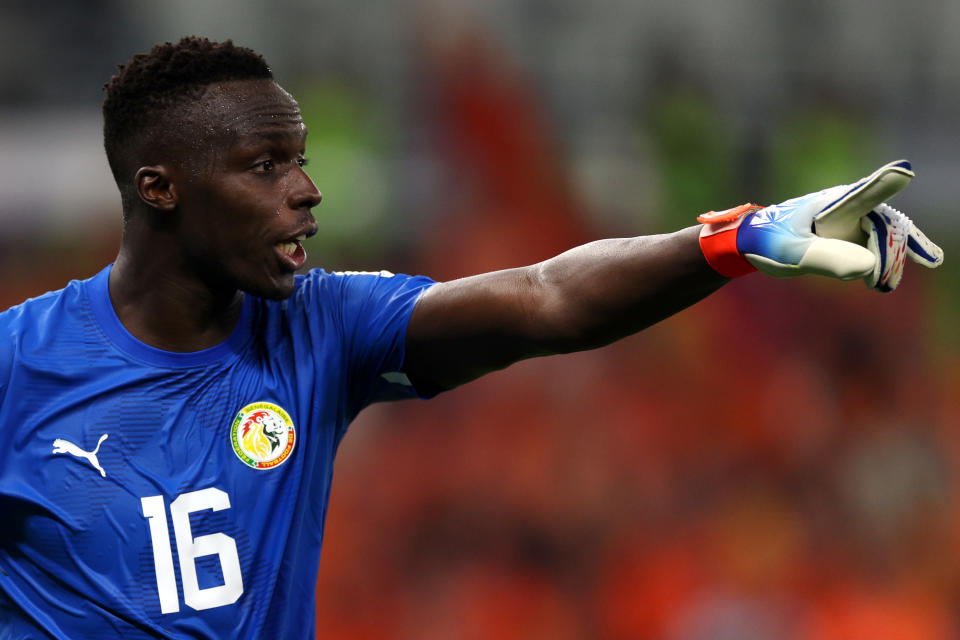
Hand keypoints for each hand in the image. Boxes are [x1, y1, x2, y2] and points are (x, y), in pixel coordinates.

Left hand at [698, 160, 942, 290]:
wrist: (754, 240)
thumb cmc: (769, 241)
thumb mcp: (791, 252)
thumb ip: (826, 258)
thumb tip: (869, 266)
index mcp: (832, 203)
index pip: (863, 194)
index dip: (884, 184)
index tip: (904, 172)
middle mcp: (849, 204)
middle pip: (885, 226)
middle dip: (891, 254)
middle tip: (881, 282)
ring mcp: (854, 217)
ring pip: (889, 233)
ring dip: (896, 256)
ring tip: (890, 282)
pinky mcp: (854, 231)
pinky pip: (884, 240)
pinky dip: (899, 252)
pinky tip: (929, 259)